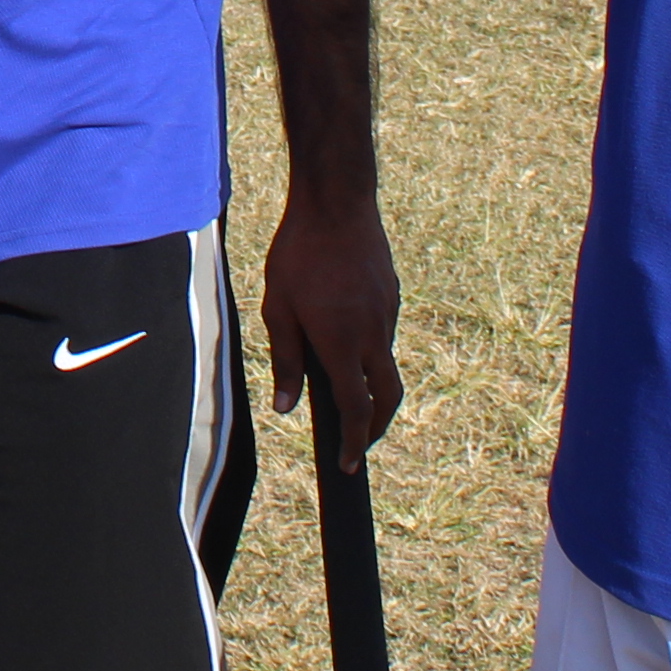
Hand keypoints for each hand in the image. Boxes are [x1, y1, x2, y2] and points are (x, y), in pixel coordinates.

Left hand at [261, 196, 405, 458]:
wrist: (336, 204)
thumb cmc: (297, 255)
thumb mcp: (278, 310)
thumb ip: (286, 361)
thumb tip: (286, 408)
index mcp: (342, 344)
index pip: (355, 409)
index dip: (353, 443)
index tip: (347, 466)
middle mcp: (373, 335)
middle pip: (388, 397)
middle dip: (375, 427)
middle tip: (357, 443)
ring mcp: (387, 314)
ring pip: (386, 363)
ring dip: (371, 384)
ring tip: (343, 387)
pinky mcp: (392, 296)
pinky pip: (384, 334)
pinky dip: (370, 350)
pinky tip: (345, 337)